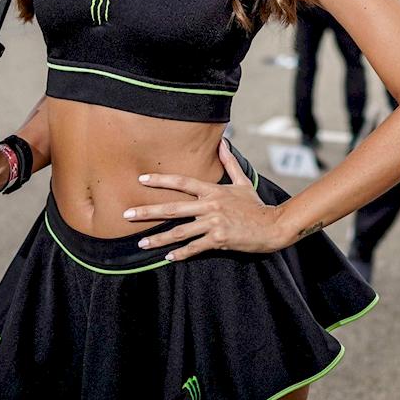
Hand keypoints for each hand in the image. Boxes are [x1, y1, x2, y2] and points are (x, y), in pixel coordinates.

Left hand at [122, 141, 283, 260]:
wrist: (272, 226)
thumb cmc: (255, 205)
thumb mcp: (242, 182)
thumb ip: (229, 163)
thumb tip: (224, 141)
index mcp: (213, 191)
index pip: (182, 182)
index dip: (161, 180)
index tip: (142, 179)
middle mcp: (210, 205)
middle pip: (172, 208)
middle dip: (147, 211)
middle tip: (126, 214)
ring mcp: (214, 223)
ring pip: (180, 231)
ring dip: (159, 238)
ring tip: (141, 243)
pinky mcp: (219, 240)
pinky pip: (195, 248)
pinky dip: (181, 253)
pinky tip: (168, 257)